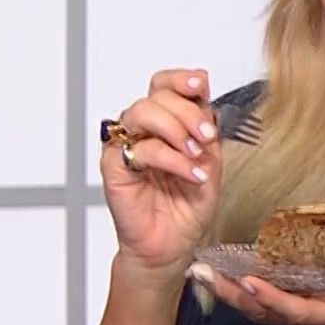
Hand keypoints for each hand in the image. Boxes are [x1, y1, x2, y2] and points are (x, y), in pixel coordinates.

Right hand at [102, 68, 222, 282]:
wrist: (172, 246)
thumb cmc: (186, 208)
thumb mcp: (209, 161)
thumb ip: (205, 129)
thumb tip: (204, 99)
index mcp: (165, 123)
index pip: (166, 85)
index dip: (182, 79)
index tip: (202, 84)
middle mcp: (143, 131)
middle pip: (157, 94)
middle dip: (187, 110)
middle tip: (205, 135)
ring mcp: (126, 146)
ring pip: (142, 112)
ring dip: (176, 128)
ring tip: (195, 152)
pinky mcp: (115, 167)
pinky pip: (142, 149)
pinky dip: (170, 158)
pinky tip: (190, 173)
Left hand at [189, 264, 324, 324]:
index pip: (299, 310)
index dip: (272, 298)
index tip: (247, 281)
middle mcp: (318, 318)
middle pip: (267, 312)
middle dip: (233, 295)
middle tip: (200, 273)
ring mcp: (312, 315)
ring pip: (264, 309)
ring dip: (232, 293)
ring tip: (203, 271)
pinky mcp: (312, 309)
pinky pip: (273, 302)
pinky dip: (248, 289)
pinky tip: (231, 271)